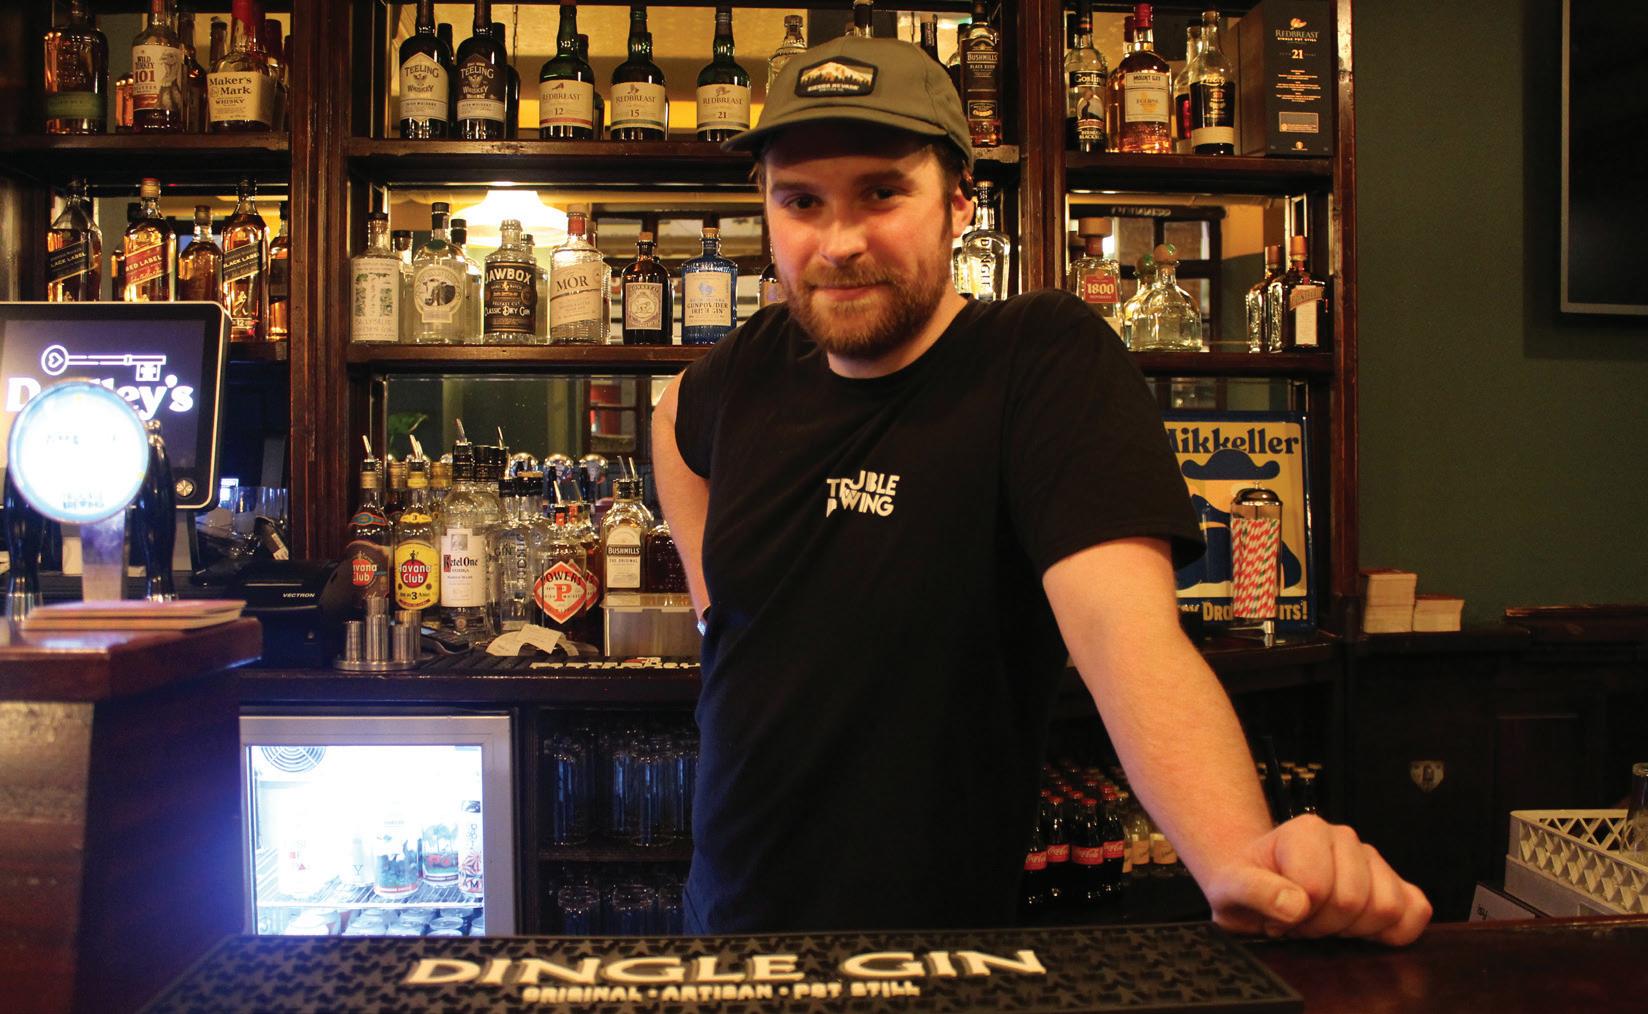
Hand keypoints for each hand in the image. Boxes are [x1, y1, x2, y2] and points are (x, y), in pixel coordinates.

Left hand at [1200, 814, 1432, 945]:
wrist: (1257, 880)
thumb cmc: (1246, 882)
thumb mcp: (1231, 887)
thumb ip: (1255, 891)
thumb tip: (1295, 905)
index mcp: (1307, 831)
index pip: (1316, 888)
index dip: (1294, 914)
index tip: (1275, 914)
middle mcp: (1345, 838)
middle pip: (1352, 901)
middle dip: (1321, 925)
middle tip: (1298, 922)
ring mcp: (1373, 860)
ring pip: (1386, 908)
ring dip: (1352, 930)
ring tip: (1323, 922)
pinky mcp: (1395, 884)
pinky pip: (1416, 910)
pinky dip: (1394, 931)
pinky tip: (1359, 930)